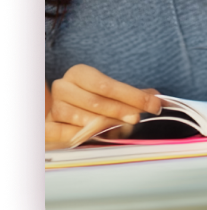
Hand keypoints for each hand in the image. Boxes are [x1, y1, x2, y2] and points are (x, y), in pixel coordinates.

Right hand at [45, 64, 162, 149]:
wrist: (58, 117)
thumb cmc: (87, 104)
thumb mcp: (109, 96)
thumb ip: (132, 96)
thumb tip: (158, 97)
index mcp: (79, 73)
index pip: (107, 85)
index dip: (131, 95)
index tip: (153, 104)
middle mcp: (63, 87)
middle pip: (96, 101)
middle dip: (122, 110)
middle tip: (138, 117)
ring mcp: (53, 107)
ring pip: (82, 117)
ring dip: (106, 124)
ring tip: (122, 127)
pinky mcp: (46, 126)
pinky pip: (65, 133)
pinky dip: (82, 135)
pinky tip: (96, 136)